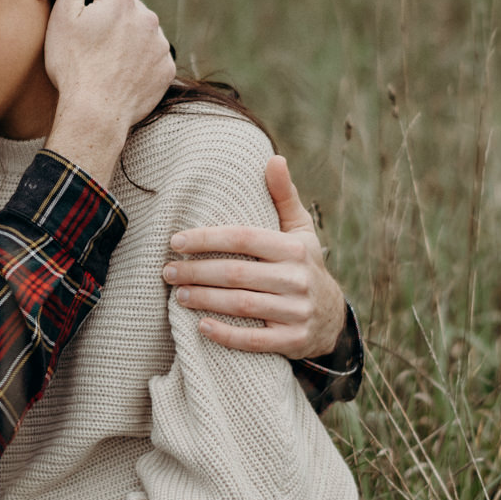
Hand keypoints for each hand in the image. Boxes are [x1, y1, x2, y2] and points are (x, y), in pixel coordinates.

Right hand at [43, 0, 174, 177]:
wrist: (95, 113)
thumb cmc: (73, 65)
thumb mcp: (64, 15)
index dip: (84, 1)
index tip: (76, 24)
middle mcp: (147, 16)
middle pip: (123, 7)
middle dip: (107, 19)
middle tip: (88, 46)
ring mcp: (159, 44)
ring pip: (138, 32)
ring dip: (124, 40)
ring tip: (103, 63)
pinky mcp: (166, 70)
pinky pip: (150, 58)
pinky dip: (137, 63)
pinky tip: (119, 76)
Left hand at [162, 155, 347, 358]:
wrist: (332, 317)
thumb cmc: (304, 264)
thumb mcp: (301, 230)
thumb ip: (284, 196)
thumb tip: (274, 158)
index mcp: (294, 248)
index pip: (243, 238)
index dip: (207, 239)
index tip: (176, 241)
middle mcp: (297, 279)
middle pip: (236, 273)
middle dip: (197, 271)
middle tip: (167, 270)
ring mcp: (296, 312)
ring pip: (241, 305)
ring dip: (204, 299)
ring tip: (177, 293)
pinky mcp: (292, 341)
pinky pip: (254, 340)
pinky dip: (226, 334)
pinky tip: (201, 326)